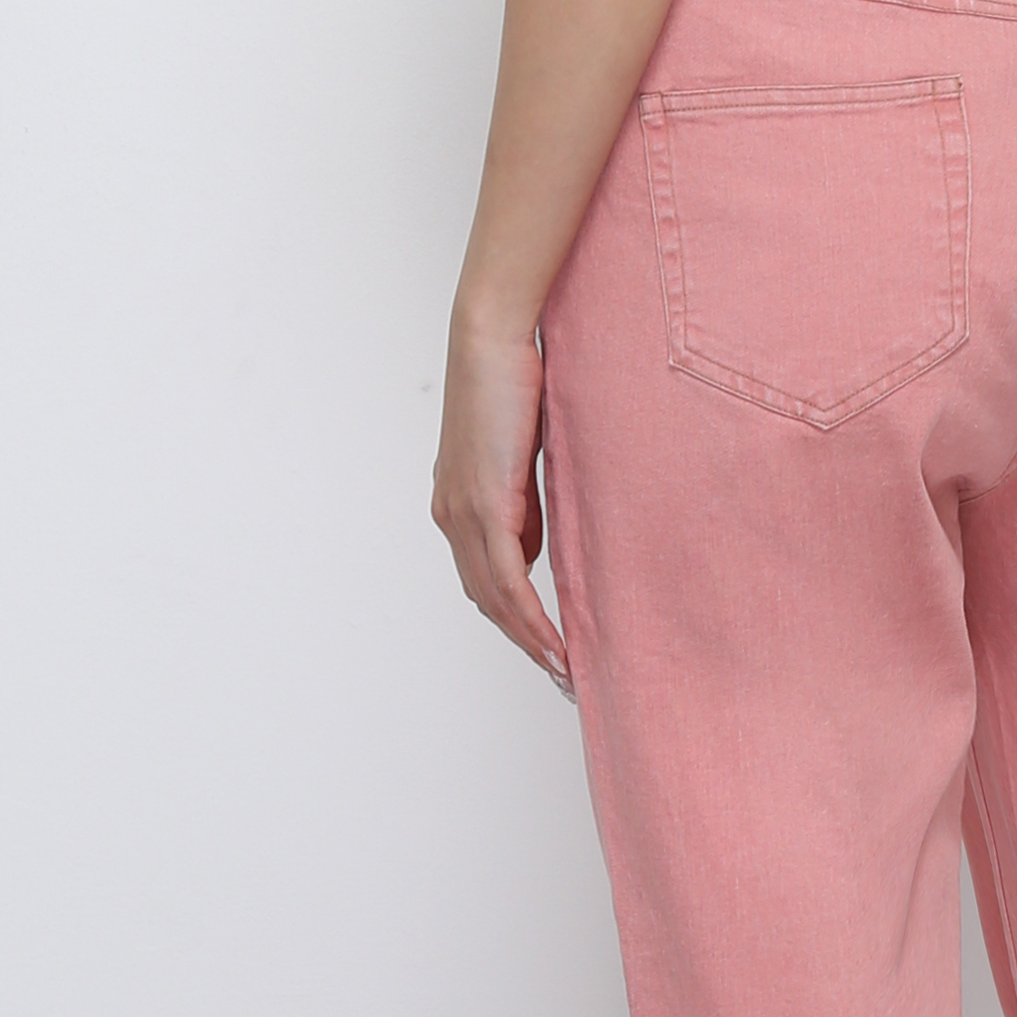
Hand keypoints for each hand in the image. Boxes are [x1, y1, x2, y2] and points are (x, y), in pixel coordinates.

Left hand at [432, 310, 573, 692]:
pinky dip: (530, 617)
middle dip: (523, 642)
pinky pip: (506, 578)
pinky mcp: (483, 504)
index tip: (547, 647)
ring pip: (494, 598)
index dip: (514, 618)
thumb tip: (535, 547)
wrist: (489, 339)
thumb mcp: (522, 452)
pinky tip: (555, 642)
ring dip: (530, 641)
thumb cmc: (511, 380)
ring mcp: (462, 512)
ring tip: (565, 672)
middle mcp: (451, 514)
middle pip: (485, 599)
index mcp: (458, 503)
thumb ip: (525, 501)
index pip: (483, 578)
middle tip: (561, 677)